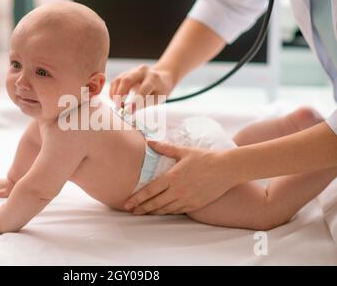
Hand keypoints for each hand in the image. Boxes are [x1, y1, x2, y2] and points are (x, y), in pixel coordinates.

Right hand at [109, 64, 175, 109]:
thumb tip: (129, 110)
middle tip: (118, 107)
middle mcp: (142, 71)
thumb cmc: (160, 90)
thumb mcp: (158, 98)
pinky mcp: (126, 73)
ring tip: (116, 105)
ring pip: (119, 80)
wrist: (161, 77)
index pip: (143, 89)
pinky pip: (116, 81)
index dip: (135, 100)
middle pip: (127, 80)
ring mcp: (133, 70)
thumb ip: (144, 103)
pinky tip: (114, 100)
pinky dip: (113, 91)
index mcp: (154, 78)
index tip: (128, 111)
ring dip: (115, 94)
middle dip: (120, 95)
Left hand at [124, 140, 240, 214]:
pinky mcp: (195, 204)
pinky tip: (161, 211)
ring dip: (152, 211)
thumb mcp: (184, 151)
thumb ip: (165, 148)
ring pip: (165, 209)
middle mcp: (177, 190)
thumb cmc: (205, 158)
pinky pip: (177, 210)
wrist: (227, 169)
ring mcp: (187, 199)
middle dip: (141, 208)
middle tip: (130, 211)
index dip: (137, 198)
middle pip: (154, 203)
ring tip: (142, 213)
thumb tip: (149, 141)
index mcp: (172, 177)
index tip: (127, 203)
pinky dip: (167, 212)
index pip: (150, 190)